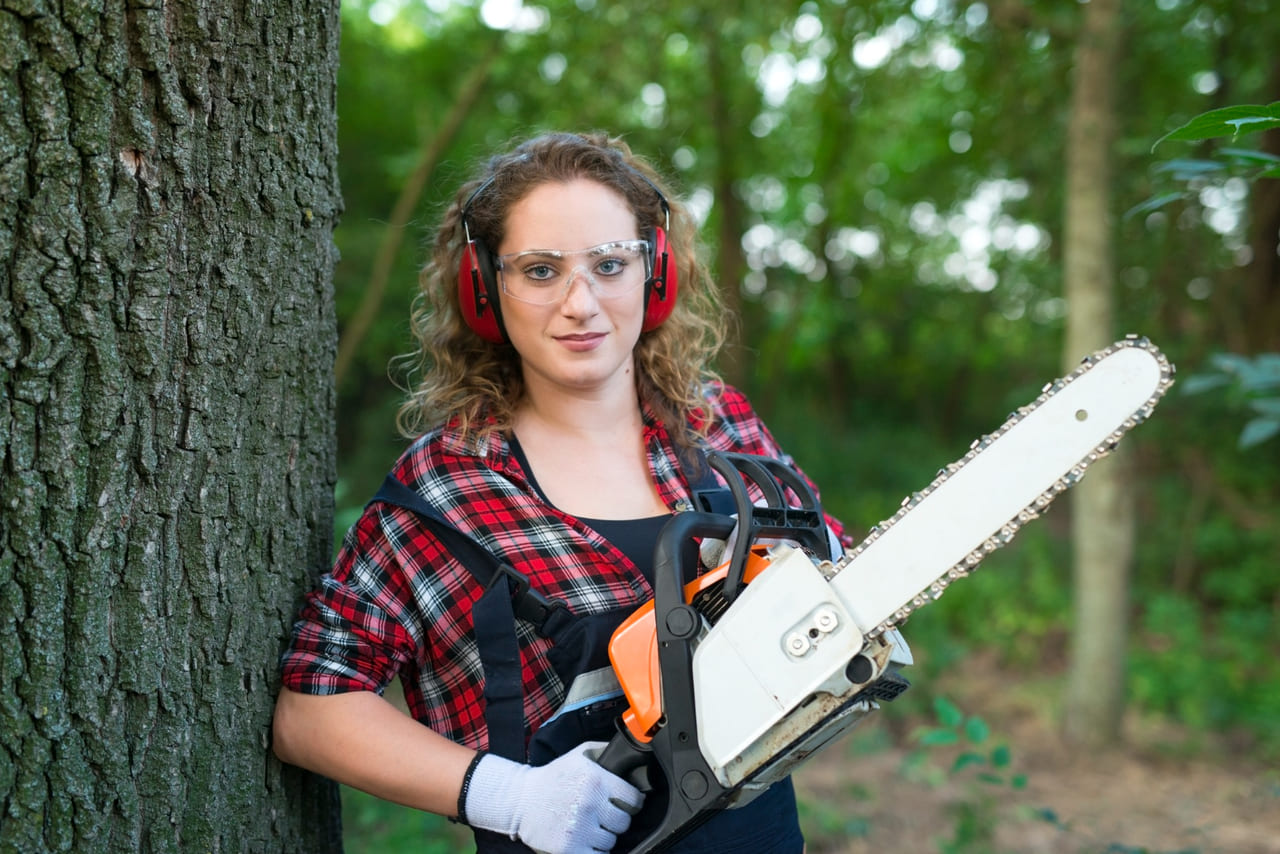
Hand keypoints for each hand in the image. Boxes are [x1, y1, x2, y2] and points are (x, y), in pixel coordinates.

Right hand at [463, 741, 644, 853]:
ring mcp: (580, 828)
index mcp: (596, 780)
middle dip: (616, 820)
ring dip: (603, 836)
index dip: (632, 802)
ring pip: (611, 841)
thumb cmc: (553, 777)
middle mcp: (590, 804)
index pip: (634, 799)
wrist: (520, 799)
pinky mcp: (569, 848)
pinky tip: (586, 840)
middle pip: (624, 823)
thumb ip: (606, 752)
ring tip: (590, 825)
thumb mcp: (579, 755)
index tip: (624, 803)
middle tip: (604, 815)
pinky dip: (595, 851)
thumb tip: (630, 755)